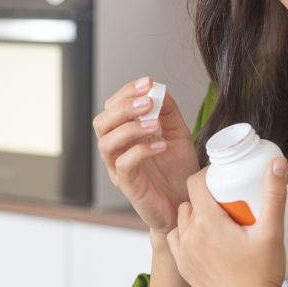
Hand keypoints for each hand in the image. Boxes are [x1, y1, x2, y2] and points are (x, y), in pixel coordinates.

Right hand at [93, 77, 199, 235]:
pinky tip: (160, 146)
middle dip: (123, 107)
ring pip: (106, 143)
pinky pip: (123, 165)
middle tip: (147, 101)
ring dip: (130, 128)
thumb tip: (159, 89)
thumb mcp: (178, 135)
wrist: (186, 203)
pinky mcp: (129, 186)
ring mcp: (120, 168)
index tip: (147, 82)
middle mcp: (118, 150)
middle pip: (101, 122)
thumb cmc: (178, 172)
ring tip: (155, 124)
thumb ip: (168, 113)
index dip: (127, 92)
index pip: (113, 107)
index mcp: (127, 134)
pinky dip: (140, 151)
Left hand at [167, 159, 287, 286]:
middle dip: (206, 196)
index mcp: (206, 222)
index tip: (224, 178)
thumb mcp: (272, 231)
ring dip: (196, 215)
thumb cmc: (262, 276)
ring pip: (182, 221)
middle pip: (191, 201)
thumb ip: (274, 194)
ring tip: (220, 220)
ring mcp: (183, 254)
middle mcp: (189, 236)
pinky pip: (179, 242)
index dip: (208, 175)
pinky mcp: (184, 270)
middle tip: (230, 201)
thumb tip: (276, 163)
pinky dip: (188, 235)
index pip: (196, 182)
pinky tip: (207, 239)